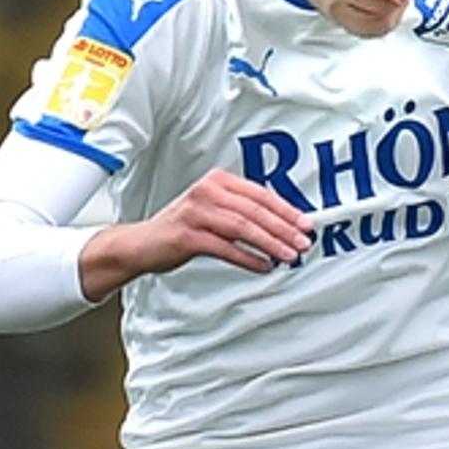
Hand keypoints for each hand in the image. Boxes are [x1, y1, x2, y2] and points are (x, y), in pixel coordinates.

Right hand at [81, 168, 312, 297]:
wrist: (142, 244)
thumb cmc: (183, 229)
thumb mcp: (214, 212)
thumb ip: (243, 214)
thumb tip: (283, 228)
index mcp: (218, 182)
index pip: (260, 194)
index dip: (286, 210)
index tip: (306, 225)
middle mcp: (207, 192)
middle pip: (255, 211)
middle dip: (283, 229)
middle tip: (303, 243)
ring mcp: (196, 212)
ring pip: (243, 228)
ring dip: (270, 244)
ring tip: (289, 256)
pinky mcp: (187, 235)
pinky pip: (226, 248)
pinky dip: (249, 259)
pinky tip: (264, 266)